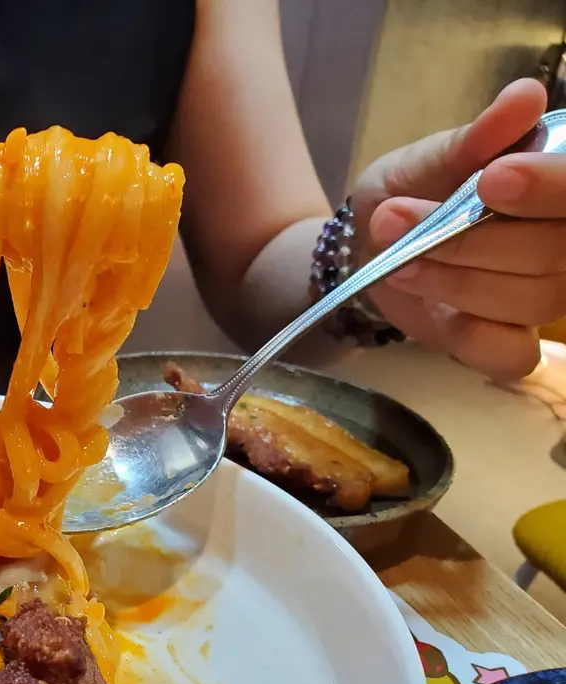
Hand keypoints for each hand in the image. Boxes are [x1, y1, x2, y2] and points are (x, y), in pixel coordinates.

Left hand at [350, 78, 565, 380]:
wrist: (368, 242)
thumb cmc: (415, 188)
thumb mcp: (432, 156)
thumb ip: (478, 137)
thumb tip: (525, 97)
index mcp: (560, 187)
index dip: (552, 187)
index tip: (494, 178)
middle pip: (556, 250)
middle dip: (474, 238)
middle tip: (398, 217)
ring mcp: (545, 295)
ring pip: (530, 297)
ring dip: (455, 277)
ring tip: (398, 254)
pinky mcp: (510, 344)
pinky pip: (513, 354)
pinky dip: (473, 336)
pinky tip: (438, 312)